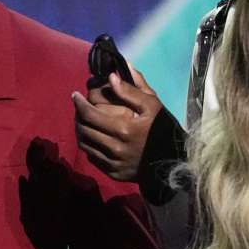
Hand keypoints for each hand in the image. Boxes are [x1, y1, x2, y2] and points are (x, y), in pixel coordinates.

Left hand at [71, 66, 162, 180]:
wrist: (173, 160)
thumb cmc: (162, 128)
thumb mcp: (152, 105)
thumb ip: (131, 90)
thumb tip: (111, 76)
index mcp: (124, 128)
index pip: (90, 114)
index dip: (79, 103)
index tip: (75, 95)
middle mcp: (116, 147)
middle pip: (83, 129)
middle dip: (78, 115)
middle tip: (79, 107)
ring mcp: (113, 162)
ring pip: (84, 144)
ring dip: (80, 130)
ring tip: (82, 120)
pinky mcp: (113, 173)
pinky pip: (91, 157)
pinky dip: (88, 145)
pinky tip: (93, 136)